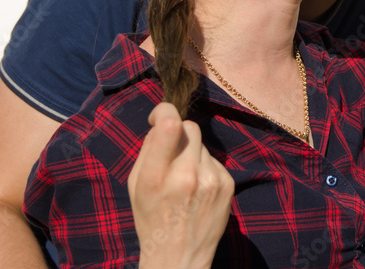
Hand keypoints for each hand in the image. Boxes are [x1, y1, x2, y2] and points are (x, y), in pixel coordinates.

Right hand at [129, 103, 233, 268]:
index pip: (169, 126)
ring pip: (201, 144)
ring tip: (184, 180)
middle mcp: (186, 175)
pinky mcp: (228, 184)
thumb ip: (148, 150)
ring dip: (192, 153)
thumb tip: (163, 121)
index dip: (165, 110)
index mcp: (156, 176)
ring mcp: (211, 180)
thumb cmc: (152, 218)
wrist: (179, 256)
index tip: (160, 115)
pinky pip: (214, 160)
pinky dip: (205, 167)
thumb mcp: (136, 185)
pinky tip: (198, 189)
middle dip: (179, 132)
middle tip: (171, 151)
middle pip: (189, 127)